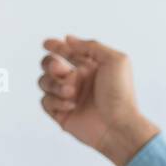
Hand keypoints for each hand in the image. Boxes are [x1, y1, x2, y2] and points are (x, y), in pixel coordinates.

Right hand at [39, 36, 158, 165]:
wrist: (118, 125)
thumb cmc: (121, 93)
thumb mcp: (115, 60)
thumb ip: (91, 46)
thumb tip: (68, 39)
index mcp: (89, 67)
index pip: (67, 52)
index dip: (55, 46)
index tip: (47, 43)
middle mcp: (77, 81)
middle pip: (49, 65)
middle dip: (50, 64)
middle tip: (61, 70)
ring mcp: (68, 97)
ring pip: (44, 82)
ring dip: (54, 84)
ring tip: (71, 92)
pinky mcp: (61, 114)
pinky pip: (45, 101)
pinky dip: (55, 100)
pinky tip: (71, 105)